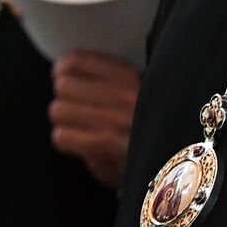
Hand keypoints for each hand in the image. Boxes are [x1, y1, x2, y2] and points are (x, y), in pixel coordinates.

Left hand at [49, 51, 140, 189]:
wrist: (167, 165)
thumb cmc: (144, 128)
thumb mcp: (137, 93)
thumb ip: (107, 80)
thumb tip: (64, 70)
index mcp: (130, 77)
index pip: (76, 61)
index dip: (62, 69)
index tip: (62, 76)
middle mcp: (123, 96)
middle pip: (63, 85)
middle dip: (63, 96)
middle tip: (70, 105)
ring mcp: (114, 122)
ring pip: (59, 110)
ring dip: (63, 120)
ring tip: (74, 125)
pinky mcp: (105, 147)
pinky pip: (62, 137)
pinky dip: (65, 140)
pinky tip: (78, 143)